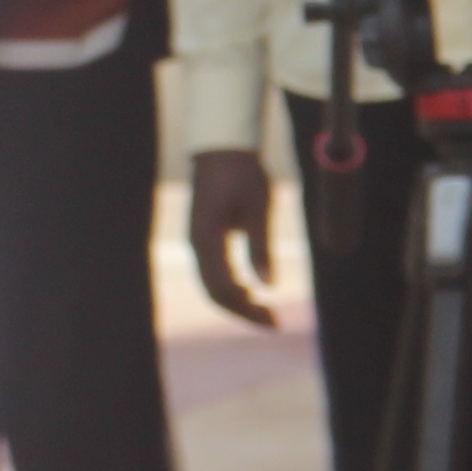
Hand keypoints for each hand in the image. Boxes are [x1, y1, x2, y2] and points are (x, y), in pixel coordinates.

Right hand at [190, 147, 279, 329]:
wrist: (221, 147)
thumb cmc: (242, 173)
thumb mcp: (259, 208)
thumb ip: (261, 246)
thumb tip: (268, 286)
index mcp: (207, 239)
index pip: (224, 289)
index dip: (249, 310)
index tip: (275, 321)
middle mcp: (196, 244)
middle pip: (214, 293)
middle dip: (243, 313)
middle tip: (274, 324)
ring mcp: (196, 241)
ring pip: (210, 285)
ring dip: (236, 302)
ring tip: (265, 311)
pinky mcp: (202, 237)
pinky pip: (211, 272)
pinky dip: (229, 287)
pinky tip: (250, 291)